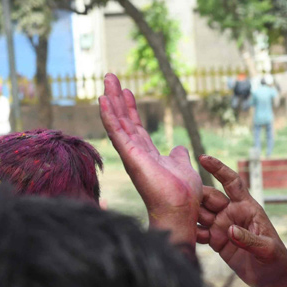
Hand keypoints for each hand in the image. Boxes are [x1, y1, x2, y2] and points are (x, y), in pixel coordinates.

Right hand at [98, 74, 201, 245]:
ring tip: (107, 79)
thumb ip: (178, 156)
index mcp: (147, 154)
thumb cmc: (183, 194)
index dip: (131, 109)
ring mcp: (131, 154)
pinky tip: (103, 101)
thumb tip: (179, 148)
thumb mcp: (183, 166)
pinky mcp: (130, 156)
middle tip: (110, 76)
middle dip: (117, 98)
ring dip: (111, 101)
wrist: (181, 209)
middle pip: (124, 120)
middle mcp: (136, 153)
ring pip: (118, 122)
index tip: (127, 91)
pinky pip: (116, 132)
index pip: (136, 127)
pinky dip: (109, 116)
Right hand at [196, 154, 286, 286]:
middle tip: (183, 199)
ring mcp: (222, 226)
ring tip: (180, 218)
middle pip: (209, 197)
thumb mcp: (267, 249)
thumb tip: (230, 230)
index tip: (203, 159)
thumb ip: (249, 239)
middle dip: (196, 196)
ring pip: (201, 214)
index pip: (232, 183)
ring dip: (190, 214)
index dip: (219, 169)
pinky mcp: (215, 240)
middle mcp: (232, 213)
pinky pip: (199, 231)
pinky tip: (184, 234)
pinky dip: (191, 232)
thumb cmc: (275, 260)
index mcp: (247, 208)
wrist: (271, 279)